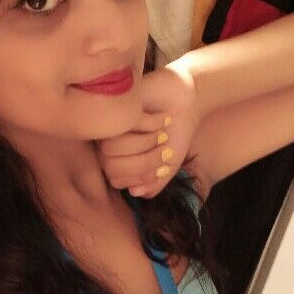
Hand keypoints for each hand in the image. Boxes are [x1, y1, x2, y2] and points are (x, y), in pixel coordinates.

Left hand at [96, 61, 201, 197]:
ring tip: (163, 131)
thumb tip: (134, 192)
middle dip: (146, 160)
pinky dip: (151, 123)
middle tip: (165, 146)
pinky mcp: (117, 101)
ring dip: (147, 142)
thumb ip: (152, 185)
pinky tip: (162, 118)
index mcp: (116, 159)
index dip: (141, 177)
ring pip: (114, 147)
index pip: (115, 180)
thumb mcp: (167, 167)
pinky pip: (127, 123)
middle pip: (112, 165)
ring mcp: (108, 121)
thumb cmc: (174, 136)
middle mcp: (107, 141)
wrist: (187, 104)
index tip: (164, 166)